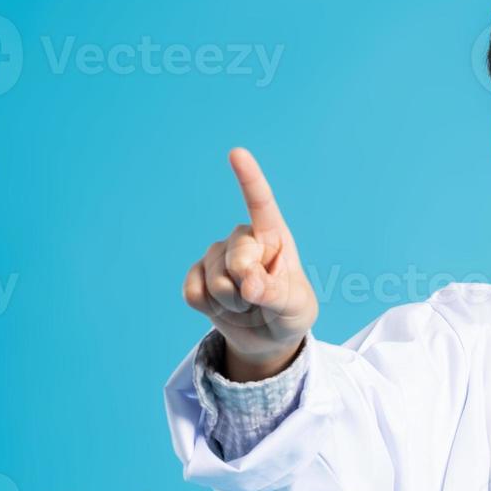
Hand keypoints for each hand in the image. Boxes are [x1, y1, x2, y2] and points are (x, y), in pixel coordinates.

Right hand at [182, 148, 317, 379]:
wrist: (268, 337)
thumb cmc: (290, 313)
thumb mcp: (296, 307)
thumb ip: (276, 293)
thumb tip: (248, 284)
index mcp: (274, 236)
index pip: (260, 204)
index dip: (249, 178)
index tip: (237, 153)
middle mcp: (243, 239)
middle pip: (237, 260)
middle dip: (249, 290)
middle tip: (262, 301)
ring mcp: (216, 256)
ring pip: (216, 282)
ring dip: (233, 305)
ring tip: (248, 306)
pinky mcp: (196, 276)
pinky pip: (194, 294)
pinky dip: (211, 310)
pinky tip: (224, 309)